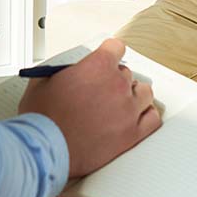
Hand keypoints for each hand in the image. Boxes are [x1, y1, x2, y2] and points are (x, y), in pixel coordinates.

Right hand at [18, 38, 161, 177]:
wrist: (47, 149)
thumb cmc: (44, 119)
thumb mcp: (44, 81)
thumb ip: (61, 70)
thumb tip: (65, 71)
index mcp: (98, 66)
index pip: (116, 47)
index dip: (110, 52)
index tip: (108, 57)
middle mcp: (117, 85)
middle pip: (127, 73)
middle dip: (115, 80)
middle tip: (102, 90)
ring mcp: (128, 110)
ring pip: (145, 93)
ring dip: (134, 95)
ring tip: (122, 102)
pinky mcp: (132, 134)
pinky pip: (153, 119)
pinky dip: (146, 116)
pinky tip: (137, 117)